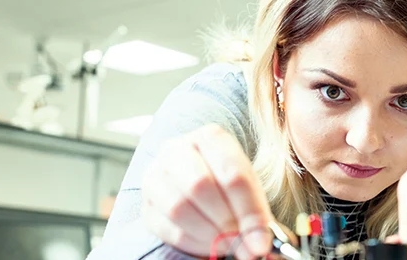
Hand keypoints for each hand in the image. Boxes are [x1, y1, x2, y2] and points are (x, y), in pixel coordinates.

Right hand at [141, 124, 274, 258]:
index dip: (248, 210)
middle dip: (225, 220)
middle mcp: (177, 149)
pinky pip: (166, 227)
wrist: (206, 191)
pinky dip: (192, 242)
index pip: (232, 173)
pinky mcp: (146, 203)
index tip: (260, 239)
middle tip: (241, 240)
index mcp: (210, 137)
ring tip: (227, 243)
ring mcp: (156, 174)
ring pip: (178, 207)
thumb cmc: (231, 188)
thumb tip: (257, 246)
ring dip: (208, 233)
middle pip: (200, 185)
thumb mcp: (250, 192)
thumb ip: (255, 216)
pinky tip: (209, 244)